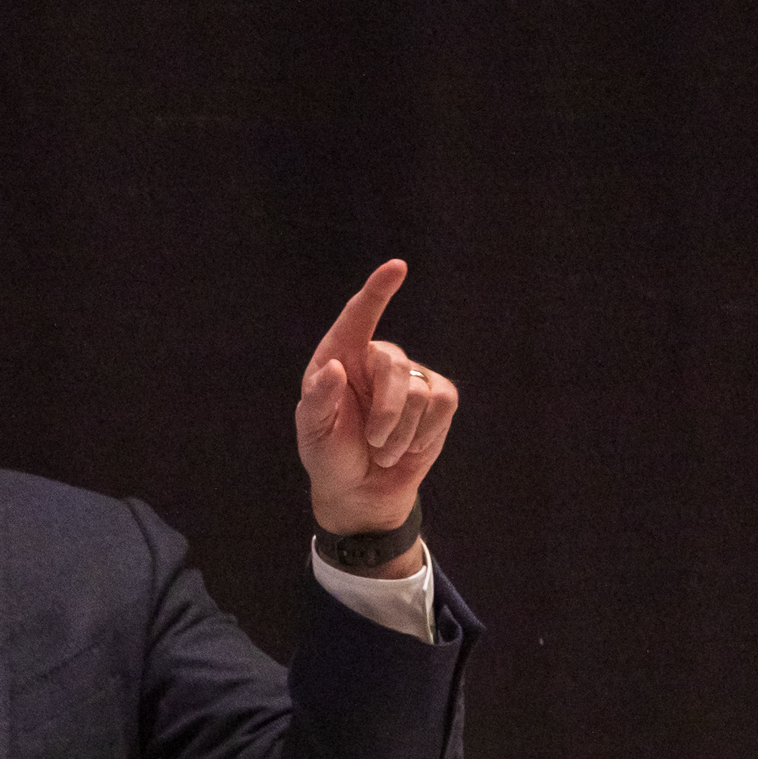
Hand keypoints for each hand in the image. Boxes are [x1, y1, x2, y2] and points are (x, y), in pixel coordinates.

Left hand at [294, 259, 458, 541]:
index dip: (378, 290)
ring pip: (421, 392)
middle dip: (387, 413)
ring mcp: (411, 376)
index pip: (359, 316)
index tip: (397, 267)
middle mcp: (376, 360)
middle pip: (395, 366)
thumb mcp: (313, 432)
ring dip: (402, 434)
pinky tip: (410, 446)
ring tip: (383, 451)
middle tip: (373, 443)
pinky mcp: (438, 398)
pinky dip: (426, 433)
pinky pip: (444, 404)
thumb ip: (318, 400)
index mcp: (340, 357)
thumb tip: (334, 369)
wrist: (361, 491)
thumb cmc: (330, 456)